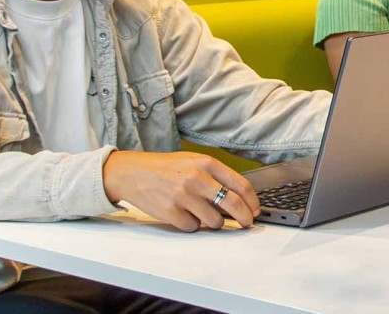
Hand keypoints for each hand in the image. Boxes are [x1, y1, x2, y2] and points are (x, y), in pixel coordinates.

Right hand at [100, 151, 259, 231]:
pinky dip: (191, 225)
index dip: (252, 201)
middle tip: (246, 223)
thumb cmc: (164, 168)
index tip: (255, 210)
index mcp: (206, 163)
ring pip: (215, 221)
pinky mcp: (171, 212)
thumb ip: (215, 176)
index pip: (240, 185)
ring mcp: (184, 196)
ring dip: (213, 222)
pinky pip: (193, 227)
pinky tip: (182, 214)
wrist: (132, 173)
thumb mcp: (192, 161)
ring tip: (201, 213)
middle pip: (234, 204)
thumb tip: (240, 197)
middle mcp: (197, 178)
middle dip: (244, 218)